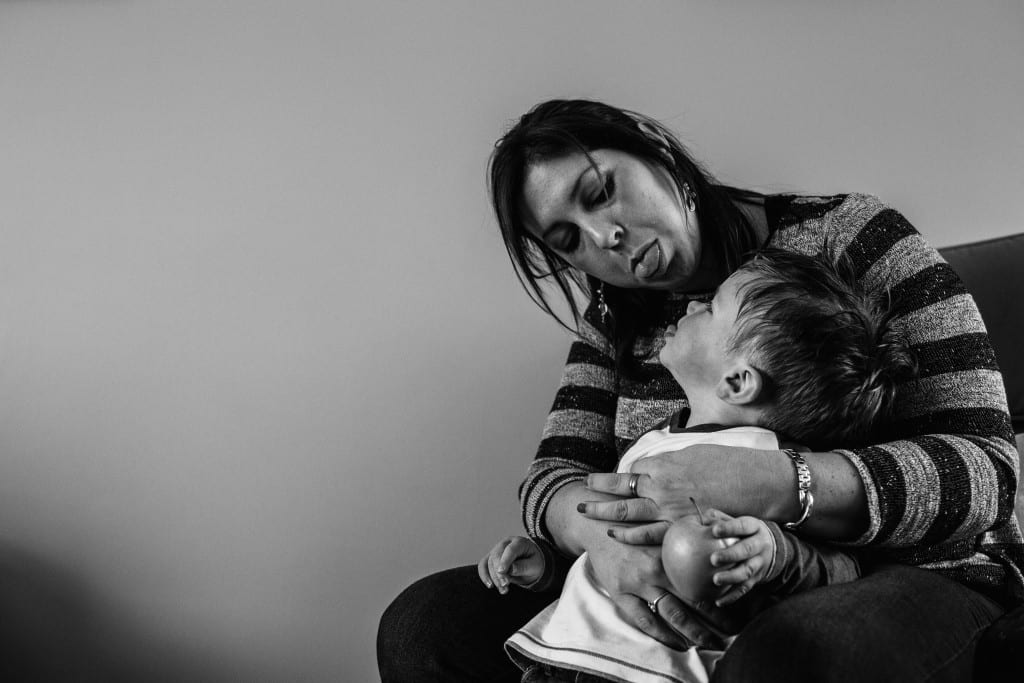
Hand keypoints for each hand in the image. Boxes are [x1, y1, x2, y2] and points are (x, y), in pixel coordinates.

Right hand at [477, 536, 545, 593]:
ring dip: (494, 577)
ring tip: (503, 590)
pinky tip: (490, 585)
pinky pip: (483, 565)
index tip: (502, 572)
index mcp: (519, 542)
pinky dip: (484, 575)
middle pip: (497, 555)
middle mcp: (506, 544)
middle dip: (499, 572)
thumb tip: (510, 569)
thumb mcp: (535, 566)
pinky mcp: (491, 558)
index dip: (505, 560)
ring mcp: (497, 550)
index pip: (510, 550)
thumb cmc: (534, 563)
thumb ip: (524, 566)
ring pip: (489, 562)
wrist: (531, 564)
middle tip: (505, 585)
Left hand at [580, 444, 775, 524]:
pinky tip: (616, 535)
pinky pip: (649, 535)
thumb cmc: (729, 465)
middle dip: (598, 491)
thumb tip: (653, 465)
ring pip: (628, 514)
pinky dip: (630, 536)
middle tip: (581, 492)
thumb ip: (671, 461)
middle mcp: (662, 486)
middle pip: (621, 490)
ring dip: (604, 513)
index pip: (633, 469)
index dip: (623, 474)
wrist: (758, 484)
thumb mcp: (694, 453)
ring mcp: (669, 510)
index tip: (614, 478)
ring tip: (586, 512)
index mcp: (665, 463)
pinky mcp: (681, 528)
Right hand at [585, 526, 725, 649]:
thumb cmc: (632, 527)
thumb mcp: (659, 528)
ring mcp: (638, 583)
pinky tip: (679, 644)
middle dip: (717, 620)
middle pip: (694, 600)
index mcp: (669, 551)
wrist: (594, 527)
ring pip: (673, 614)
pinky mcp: (621, 593)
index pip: (704, 577)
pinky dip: (664, 636)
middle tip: (734, 632)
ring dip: (696, 633)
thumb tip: (716, 555)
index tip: (742, 607)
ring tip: (712, 644)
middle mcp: (656, 568)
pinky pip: (645, 621)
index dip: (725, 594)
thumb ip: (683, 541)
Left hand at [706, 512, 776, 605]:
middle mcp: (759, 545)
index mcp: (754, 527)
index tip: (714, 530)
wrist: (772, 548)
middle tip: (713, 559)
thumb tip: (700, 517)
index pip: (742, 526)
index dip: (730, 528)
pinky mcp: (757, 578)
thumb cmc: (744, 532)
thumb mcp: (738, 521)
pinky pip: (745, 589)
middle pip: (747, 550)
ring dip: (732, 577)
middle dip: (731, 555)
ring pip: (747, 571)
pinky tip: (718, 601)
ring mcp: (759, 563)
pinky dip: (732, 596)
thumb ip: (720, 518)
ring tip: (716, 580)